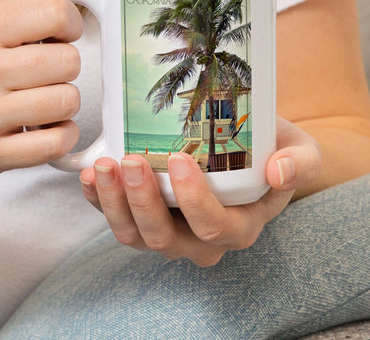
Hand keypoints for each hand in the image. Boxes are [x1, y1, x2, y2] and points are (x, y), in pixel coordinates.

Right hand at [0, 0, 82, 190]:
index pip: (53, 12)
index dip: (70, 22)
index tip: (62, 34)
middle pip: (67, 60)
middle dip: (66, 65)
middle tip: (47, 71)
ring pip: (65, 101)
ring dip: (63, 102)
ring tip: (43, 100)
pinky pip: (54, 143)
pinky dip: (61, 136)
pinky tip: (46, 128)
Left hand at [79, 116, 320, 265]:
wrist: (245, 148)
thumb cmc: (270, 148)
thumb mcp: (299, 149)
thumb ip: (300, 162)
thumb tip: (279, 170)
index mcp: (239, 226)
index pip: (214, 226)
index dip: (194, 200)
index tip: (179, 159)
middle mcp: (200, 239)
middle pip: (165, 238)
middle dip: (143, 201)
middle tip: (130, 160)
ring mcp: (167, 231)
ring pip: (134, 235)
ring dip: (112, 202)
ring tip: (102, 166)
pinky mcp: (140, 217)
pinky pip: (114, 218)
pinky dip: (96, 200)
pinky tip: (88, 175)